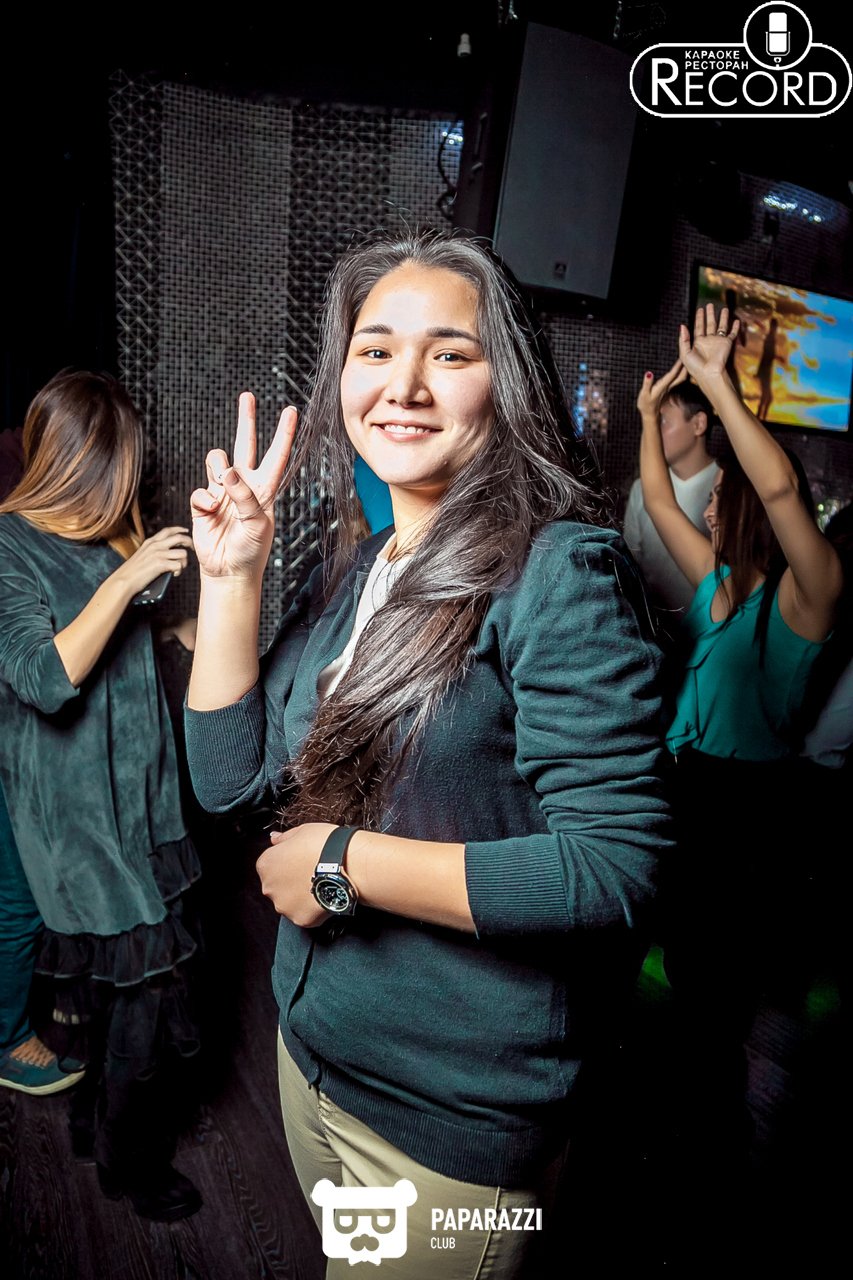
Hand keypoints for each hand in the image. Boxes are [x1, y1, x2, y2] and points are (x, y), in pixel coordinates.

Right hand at [112, 526, 193, 595]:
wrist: (124, 580)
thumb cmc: (132, 572)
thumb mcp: (142, 555)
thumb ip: (153, 551)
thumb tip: (168, 554)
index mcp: (150, 542)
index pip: (168, 531)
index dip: (180, 530)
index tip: (186, 532)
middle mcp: (155, 545)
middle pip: (180, 538)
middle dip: (189, 543)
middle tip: (192, 549)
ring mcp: (158, 554)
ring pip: (183, 553)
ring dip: (184, 562)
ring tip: (178, 568)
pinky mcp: (160, 564)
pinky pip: (179, 565)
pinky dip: (179, 571)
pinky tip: (173, 575)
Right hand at [190, 394, 297, 580]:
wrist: (228, 572)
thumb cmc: (251, 551)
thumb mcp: (257, 524)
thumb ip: (245, 497)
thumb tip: (228, 472)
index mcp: (265, 489)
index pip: (277, 456)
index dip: (284, 434)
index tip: (291, 411)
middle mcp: (244, 485)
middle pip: (245, 445)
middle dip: (246, 420)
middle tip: (247, 396)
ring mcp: (222, 492)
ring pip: (217, 460)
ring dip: (217, 467)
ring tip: (221, 486)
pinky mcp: (203, 503)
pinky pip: (199, 489)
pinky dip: (203, 498)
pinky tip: (209, 511)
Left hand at [256, 822, 338, 926]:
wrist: (349, 864)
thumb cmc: (326, 845)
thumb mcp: (302, 831)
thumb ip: (284, 838)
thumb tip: (274, 838)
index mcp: (266, 864)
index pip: (270, 864)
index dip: (287, 861)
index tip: (300, 859)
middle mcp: (270, 887)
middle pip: (277, 885)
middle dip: (291, 881)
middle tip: (311, 872)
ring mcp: (284, 905)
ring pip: (289, 902)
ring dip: (300, 896)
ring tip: (320, 884)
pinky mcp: (300, 919)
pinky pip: (304, 914)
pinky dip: (312, 908)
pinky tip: (325, 895)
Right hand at [636, 359, 686, 417]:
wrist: (649, 414)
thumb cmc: (645, 405)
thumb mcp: (643, 394)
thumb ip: (647, 384)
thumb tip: (649, 373)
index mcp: (662, 386)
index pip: (672, 375)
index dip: (677, 366)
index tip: (682, 357)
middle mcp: (667, 387)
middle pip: (680, 376)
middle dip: (684, 367)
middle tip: (689, 357)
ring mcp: (668, 389)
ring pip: (680, 379)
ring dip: (684, 371)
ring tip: (687, 362)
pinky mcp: (668, 390)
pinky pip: (677, 381)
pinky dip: (681, 375)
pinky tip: (682, 371)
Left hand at [679, 303, 740, 381]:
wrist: (709, 373)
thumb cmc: (695, 367)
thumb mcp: (684, 353)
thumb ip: (683, 339)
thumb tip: (682, 325)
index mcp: (698, 342)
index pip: (699, 327)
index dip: (699, 318)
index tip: (700, 309)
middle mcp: (709, 340)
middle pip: (710, 324)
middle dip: (710, 314)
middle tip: (709, 305)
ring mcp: (718, 342)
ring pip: (721, 326)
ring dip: (723, 317)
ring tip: (724, 308)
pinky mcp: (727, 344)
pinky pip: (732, 334)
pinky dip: (735, 327)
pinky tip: (736, 320)